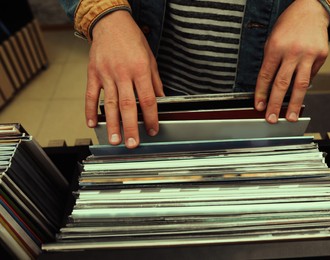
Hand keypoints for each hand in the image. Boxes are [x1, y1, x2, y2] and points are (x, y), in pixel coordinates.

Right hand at [86, 10, 163, 147]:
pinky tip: (93, 123)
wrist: (111, 23)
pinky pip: (90, 94)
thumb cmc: (132, 40)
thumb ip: (155, 81)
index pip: (148, 99)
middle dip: (131, 126)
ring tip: (115, 139)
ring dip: (112, 123)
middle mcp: (123, 73)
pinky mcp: (93, 73)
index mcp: (140, 69)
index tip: (154, 130)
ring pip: (109, 103)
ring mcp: (106, 74)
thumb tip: (161, 100)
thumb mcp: (151, 59)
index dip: (152, 117)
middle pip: (128, 105)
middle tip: (132, 143)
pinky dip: (90, 110)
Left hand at [254, 0, 329, 122]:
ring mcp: (308, 54)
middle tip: (271, 118)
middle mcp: (292, 51)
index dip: (261, 93)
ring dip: (294, 104)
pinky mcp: (321, 56)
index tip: (259, 106)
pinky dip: (303, 86)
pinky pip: (310, 76)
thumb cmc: (289, 25)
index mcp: (275, 47)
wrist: (312, 10)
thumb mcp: (272, 39)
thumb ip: (271, 61)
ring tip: (290, 117)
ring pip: (300, 85)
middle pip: (281, 83)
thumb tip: (268, 85)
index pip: (266, 75)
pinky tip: (299, 94)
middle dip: (275, 104)